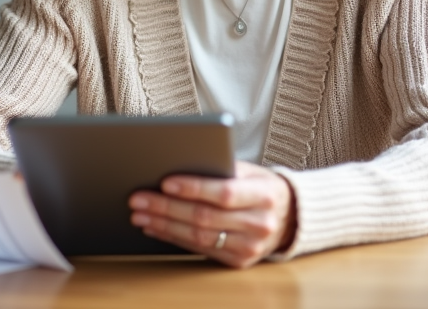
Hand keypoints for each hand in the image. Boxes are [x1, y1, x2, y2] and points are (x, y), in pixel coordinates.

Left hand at [128, 161, 295, 267]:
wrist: (289, 216)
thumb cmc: (260, 186)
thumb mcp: (249, 171)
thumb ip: (220, 168)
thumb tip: (176, 164)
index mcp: (264, 195)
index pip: (225, 193)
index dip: (194, 188)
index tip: (165, 182)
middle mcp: (260, 224)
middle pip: (205, 217)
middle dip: (166, 207)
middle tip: (139, 199)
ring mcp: (250, 247)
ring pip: (199, 237)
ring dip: (164, 225)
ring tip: (140, 213)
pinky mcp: (239, 261)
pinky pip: (201, 250)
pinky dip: (174, 238)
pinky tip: (156, 227)